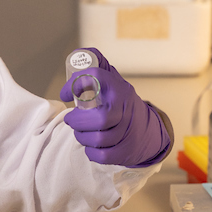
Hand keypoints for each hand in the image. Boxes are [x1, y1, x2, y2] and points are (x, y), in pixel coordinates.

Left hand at [60, 48, 170, 167]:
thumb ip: (96, 64)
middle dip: (78, 121)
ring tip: (80, 131)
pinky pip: (102, 156)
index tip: (65, 94)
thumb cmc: (120, 101)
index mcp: (118, 87)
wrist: (147, 128)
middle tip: (71, 119)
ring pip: (99, 139)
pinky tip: (90, 145)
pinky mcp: (124, 151)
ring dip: (82, 137)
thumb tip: (77, 55)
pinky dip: (91, 152)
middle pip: (100, 118)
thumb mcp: (111, 79)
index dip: (75, 84)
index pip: (96, 77)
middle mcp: (124, 108)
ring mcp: (127, 131)